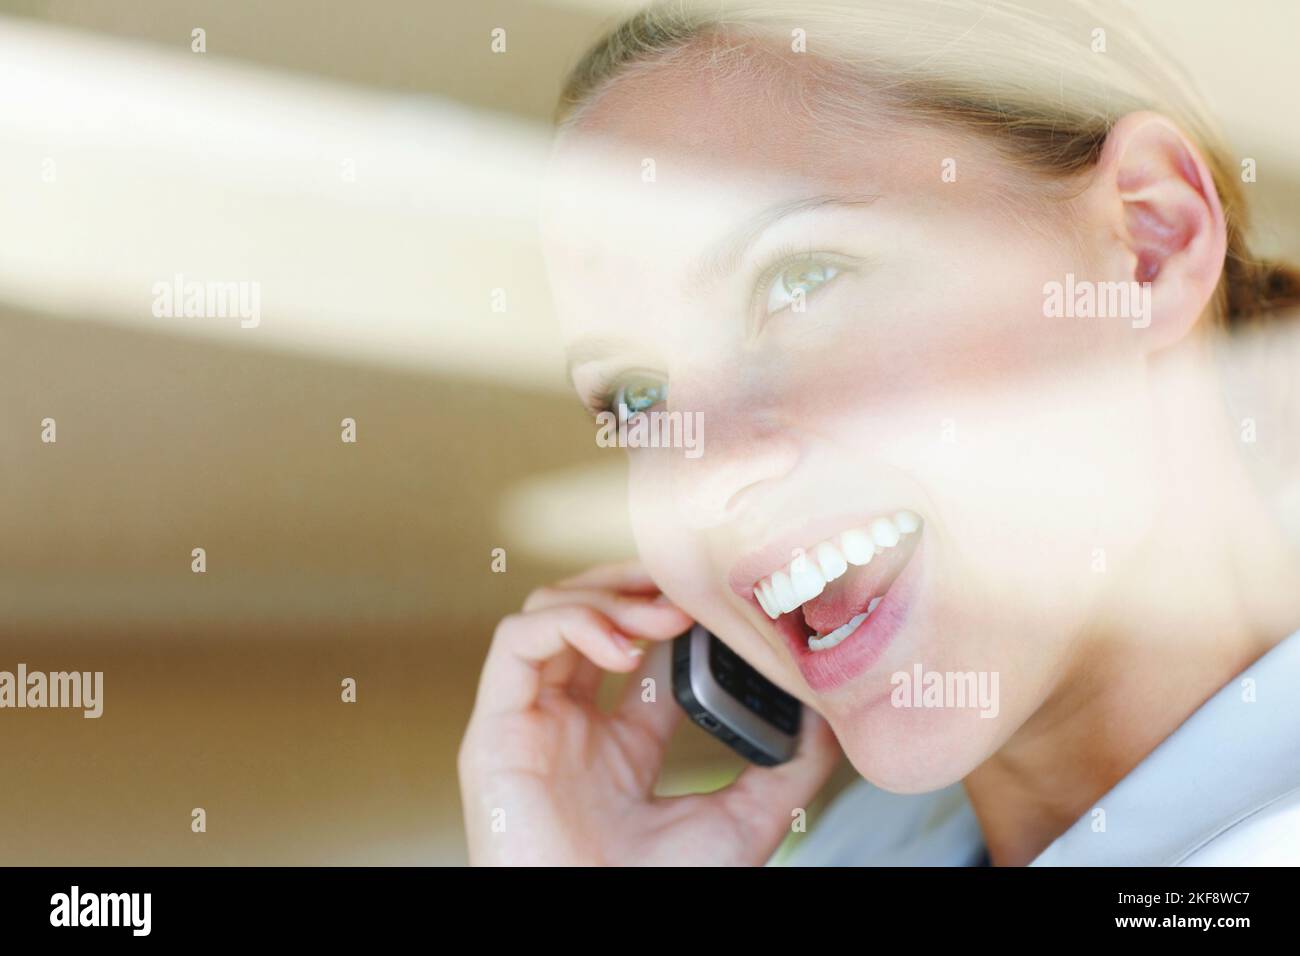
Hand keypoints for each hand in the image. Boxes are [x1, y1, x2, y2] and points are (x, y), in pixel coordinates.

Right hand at [458, 560, 841, 864]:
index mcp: (616, 746)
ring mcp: (530, 722)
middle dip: (635, 585)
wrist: (595, 937)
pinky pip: (516, 642)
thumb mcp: (740, 823)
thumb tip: (830, 722)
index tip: (718, 600)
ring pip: (548, 613)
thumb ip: (785, 772)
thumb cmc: (655, 896)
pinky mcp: (496, 727)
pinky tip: (621, 643)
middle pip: (586, 614)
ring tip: (663, 612)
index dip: (673, 611)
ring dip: (608, 595)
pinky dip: (570, 623)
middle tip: (687, 583)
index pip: (637, 649)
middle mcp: (568, 724)